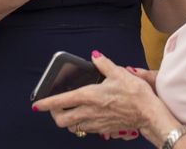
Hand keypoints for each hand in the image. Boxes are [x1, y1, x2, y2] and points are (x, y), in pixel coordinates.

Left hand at [32, 51, 162, 137]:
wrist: (148, 114)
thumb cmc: (135, 94)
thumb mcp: (120, 73)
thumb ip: (104, 64)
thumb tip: (94, 56)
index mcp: (90, 96)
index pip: (61, 102)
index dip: (46, 103)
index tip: (37, 103)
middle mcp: (89, 112)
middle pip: (61, 120)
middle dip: (53, 114)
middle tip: (54, 106)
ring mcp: (95, 123)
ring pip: (72, 127)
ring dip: (66, 120)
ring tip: (69, 111)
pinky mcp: (103, 129)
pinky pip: (84, 129)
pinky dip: (80, 123)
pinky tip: (86, 115)